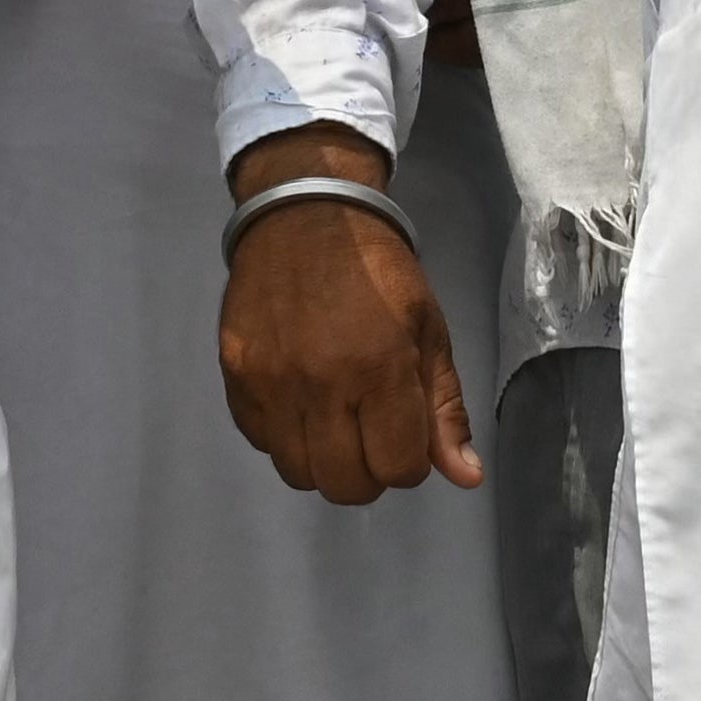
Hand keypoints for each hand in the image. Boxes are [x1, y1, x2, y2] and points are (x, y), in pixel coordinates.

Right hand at [218, 127, 480, 500]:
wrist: (306, 215)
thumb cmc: (380, 272)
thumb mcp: (428, 330)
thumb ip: (444, 409)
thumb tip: (466, 478)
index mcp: (380, 368)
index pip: (396, 469)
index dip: (408, 462)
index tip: (405, 433)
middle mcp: (320, 383)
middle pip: (344, 485)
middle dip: (367, 472)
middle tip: (370, 433)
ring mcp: (270, 383)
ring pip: (298, 473)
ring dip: (323, 459)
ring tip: (333, 418)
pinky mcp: (234, 376)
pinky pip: (260, 441)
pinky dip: (283, 435)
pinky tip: (299, 399)